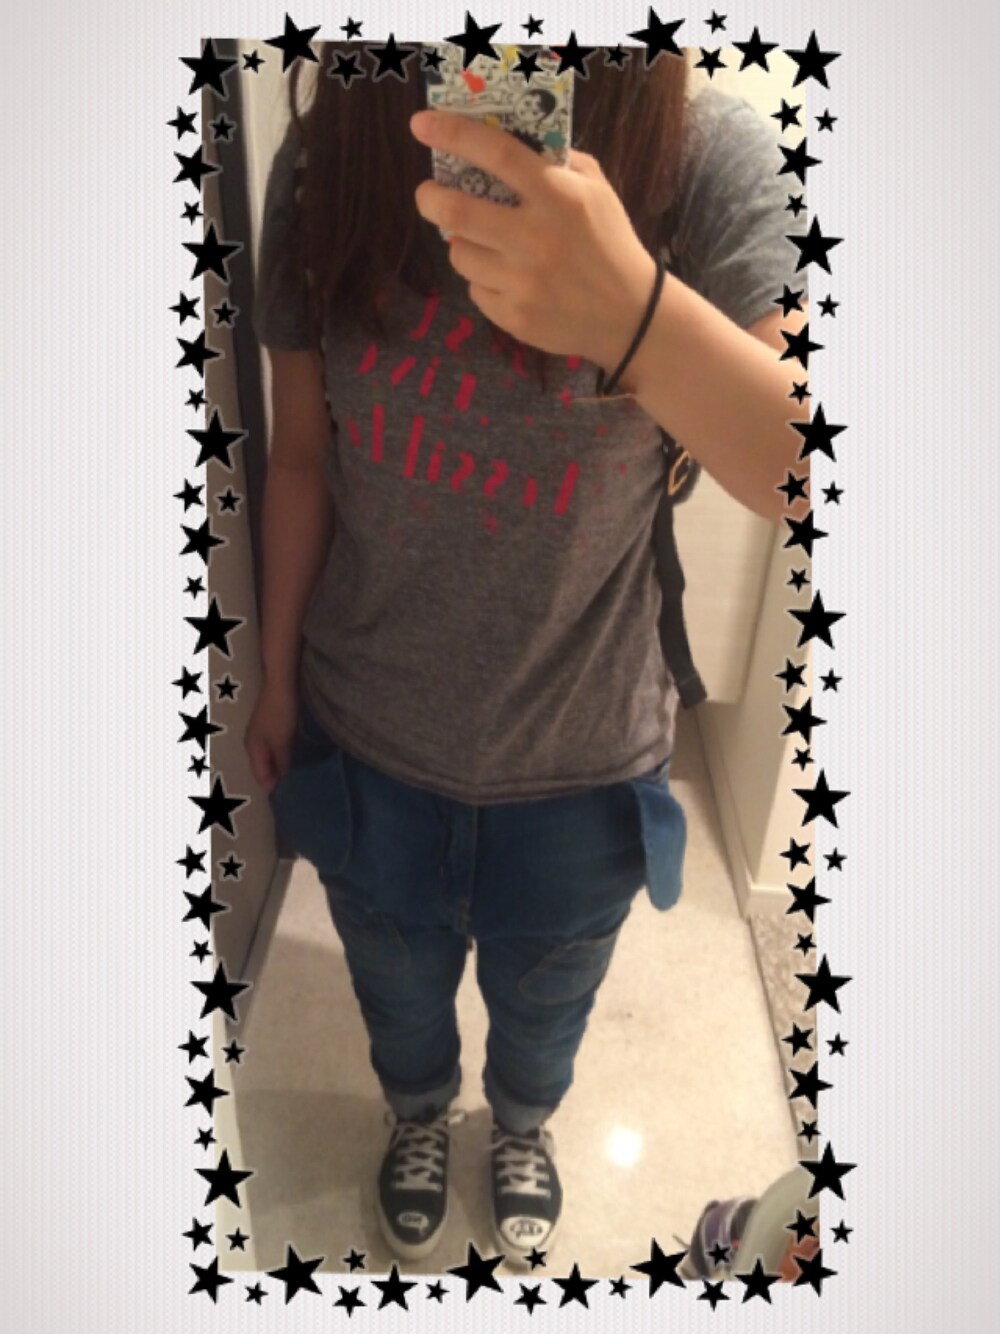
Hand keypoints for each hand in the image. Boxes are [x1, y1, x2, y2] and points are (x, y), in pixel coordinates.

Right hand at [244, 682, 299, 793]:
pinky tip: (294, 755)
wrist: (280, 684)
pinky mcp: (269, 726)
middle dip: (277, 777)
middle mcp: (253, 743)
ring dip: (280, 765)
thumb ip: (281, 762)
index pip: (261, 777)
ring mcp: (260, 734)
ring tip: (297, 774)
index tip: (291, 796)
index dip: (274, 787)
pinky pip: (274, 747)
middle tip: (296, 787)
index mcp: (253, 749)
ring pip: (269, 757)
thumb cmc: (280, 714)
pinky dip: (282, 754)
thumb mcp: (282, 742)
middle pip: (263, 768)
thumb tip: (280, 781)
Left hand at [410, 108, 657, 373]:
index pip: (496, 154)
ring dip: (462, 242)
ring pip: (460, 253)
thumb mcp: (597, 191)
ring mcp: (523, 282)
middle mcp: (536, 238)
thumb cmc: (610, 244)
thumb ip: (557, 164)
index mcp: (558, 197)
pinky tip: (508, 280)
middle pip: (457, 210)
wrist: (630, 316)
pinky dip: (483, 280)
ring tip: (481, 242)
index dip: (453, 134)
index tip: (421, 124)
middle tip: (429, 194)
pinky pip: (476, 290)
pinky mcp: (515, 317)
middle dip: (430, 197)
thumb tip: (505, 145)